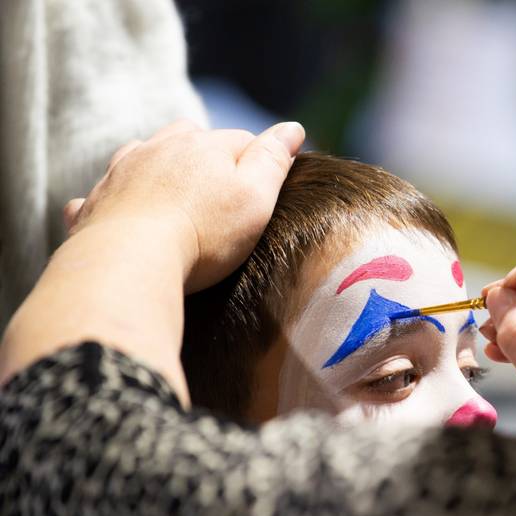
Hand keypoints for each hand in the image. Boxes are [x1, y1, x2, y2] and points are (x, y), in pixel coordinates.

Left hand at [62, 119, 304, 291]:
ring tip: (172, 192)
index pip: (241, 140)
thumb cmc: (204, 234)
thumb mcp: (256, 197)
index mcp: (203, 145)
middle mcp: (159, 148)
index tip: (265, 189)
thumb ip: (273, 160)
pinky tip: (121, 210)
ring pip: (144, 154)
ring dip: (159, 165)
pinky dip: (116, 196)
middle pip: (189, 138)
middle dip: (205, 155)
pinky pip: (105, 190)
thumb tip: (293, 128)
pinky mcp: (95, 203)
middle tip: (219, 190)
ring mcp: (122, 172)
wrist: (131, 261)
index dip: (258, 161)